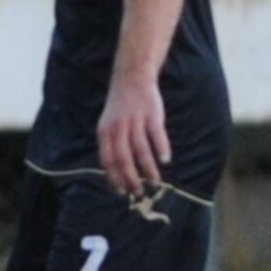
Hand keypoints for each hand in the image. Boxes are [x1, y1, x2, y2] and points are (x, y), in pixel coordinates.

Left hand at [97, 73, 170, 195]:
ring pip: (141, 150)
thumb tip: (115, 173)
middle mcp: (118, 127)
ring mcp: (135, 121)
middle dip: (131, 179)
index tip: (122, 192)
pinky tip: (165, 160)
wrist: (132, 78)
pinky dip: (161, 149)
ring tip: (154, 182)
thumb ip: (110, 144)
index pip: (108, 160)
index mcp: (105, 131)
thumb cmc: (120, 106)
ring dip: (148, 169)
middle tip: (139, 192)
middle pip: (124, 159)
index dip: (114, 178)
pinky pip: (156, 135)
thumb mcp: (108, 124)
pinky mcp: (152, 114)